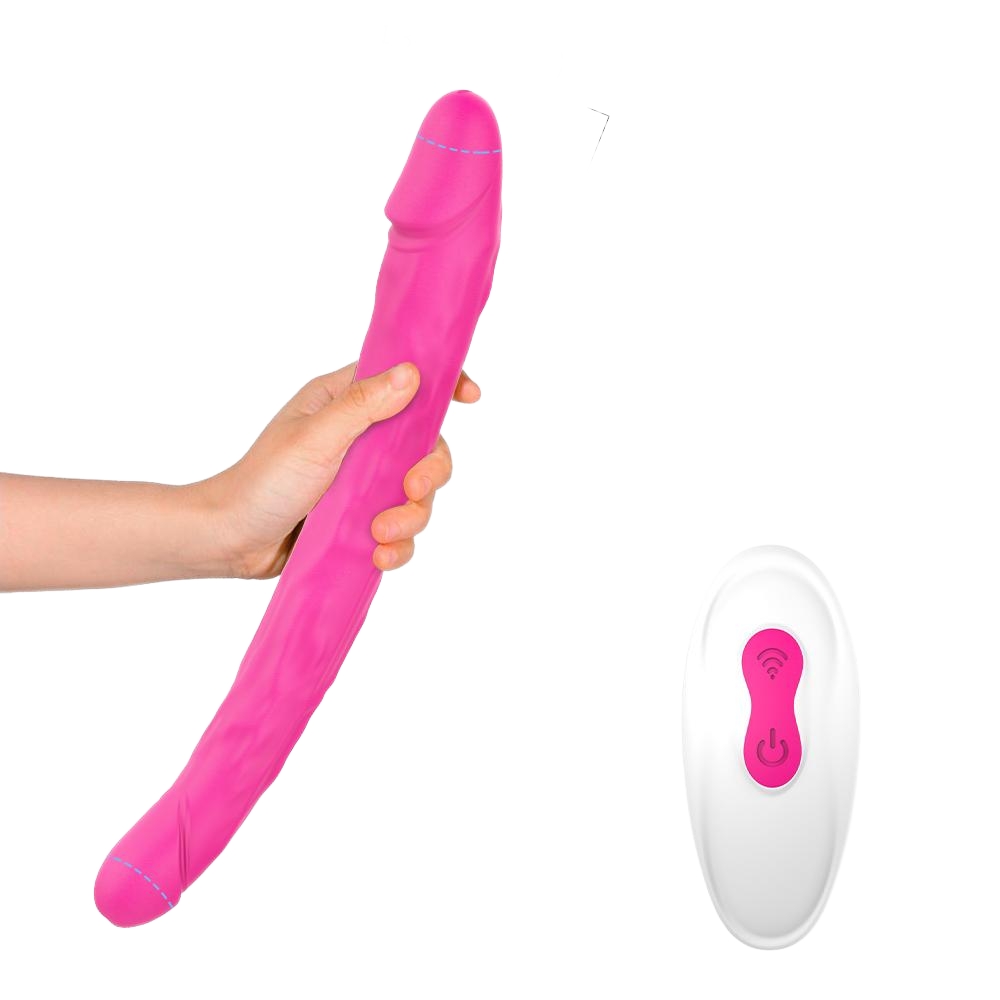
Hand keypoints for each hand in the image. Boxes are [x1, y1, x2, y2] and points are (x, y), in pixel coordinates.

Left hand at [203, 362, 479, 579]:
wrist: (230, 541)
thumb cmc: (262, 480)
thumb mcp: (315, 437)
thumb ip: (364, 406)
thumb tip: (413, 372)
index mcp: (345, 403)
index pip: (404, 382)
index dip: (442, 386)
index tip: (471, 397)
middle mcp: (361, 438)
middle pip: (426, 446)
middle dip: (428, 473)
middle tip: (412, 490)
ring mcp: (364, 481)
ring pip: (418, 494)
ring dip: (410, 517)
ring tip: (379, 534)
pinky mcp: (361, 519)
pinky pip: (401, 530)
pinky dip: (398, 545)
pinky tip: (379, 556)